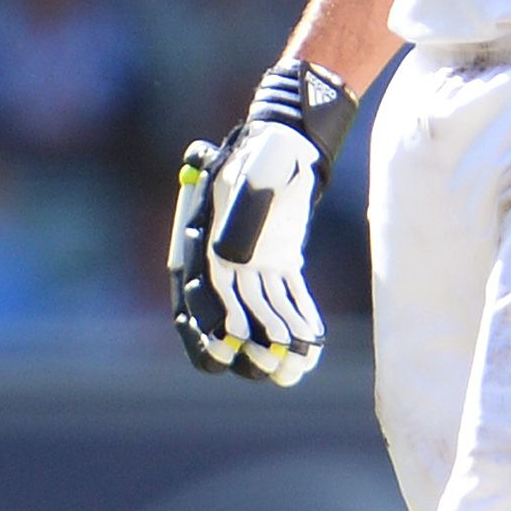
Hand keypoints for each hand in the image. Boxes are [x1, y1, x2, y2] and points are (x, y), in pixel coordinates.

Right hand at [168, 60, 356, 386]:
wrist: (289, 142)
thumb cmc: (267, 155)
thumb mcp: (254, 177)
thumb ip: (242, 214)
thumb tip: (230, 259)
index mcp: (203, 241)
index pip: (196, 294)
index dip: (209, 323)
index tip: (230, 344)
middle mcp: (222, 260)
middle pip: (228, 314)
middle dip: (249, 346)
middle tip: (270, 368)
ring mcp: (251, 265)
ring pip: (261, 312)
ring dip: (277, 341)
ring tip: (296, 367)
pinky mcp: (278, 264)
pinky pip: (286, 298)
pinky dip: (298, 320)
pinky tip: (313, 343)